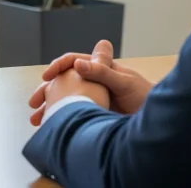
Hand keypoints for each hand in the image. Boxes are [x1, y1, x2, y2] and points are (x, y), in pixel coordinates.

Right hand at [29, 40, 152, 124]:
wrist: (156, 121)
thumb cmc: (145, 96)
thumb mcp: (123, 82)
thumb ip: (102, 72)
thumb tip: (78, 63)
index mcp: (100, 68)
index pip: (73, 62)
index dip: (58, 67)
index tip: (47, 76)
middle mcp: (94, 82)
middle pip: (64, 82)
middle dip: (47, 91)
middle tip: (34, 102)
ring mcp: (93, 98)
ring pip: (66, 100)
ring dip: (51, 109)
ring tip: (37, 121)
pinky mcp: (94, 114)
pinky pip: (73, 115)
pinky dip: (61, 120)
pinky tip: (52, 128)